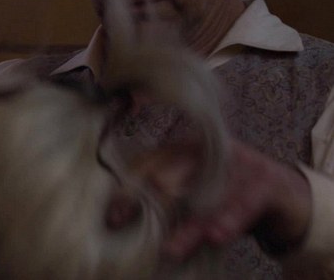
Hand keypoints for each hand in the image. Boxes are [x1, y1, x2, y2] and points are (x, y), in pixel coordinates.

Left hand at [107, 138, 311, 259]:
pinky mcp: (265, 185)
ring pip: (206, 197)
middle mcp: (208, 152)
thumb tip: (119, 216)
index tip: (113, 215)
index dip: (129, 188)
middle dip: (151, 204)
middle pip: (173, 175)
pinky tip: (215, 235)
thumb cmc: (226, 193)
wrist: (283, 193)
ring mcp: (238, 165)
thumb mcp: (193, 190)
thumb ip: (164, 197)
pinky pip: (244, 204)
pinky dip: (229, 220)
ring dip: (189, 226)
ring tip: (171, 249)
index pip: (149, 163)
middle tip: (134, 226)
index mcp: (185, 148)